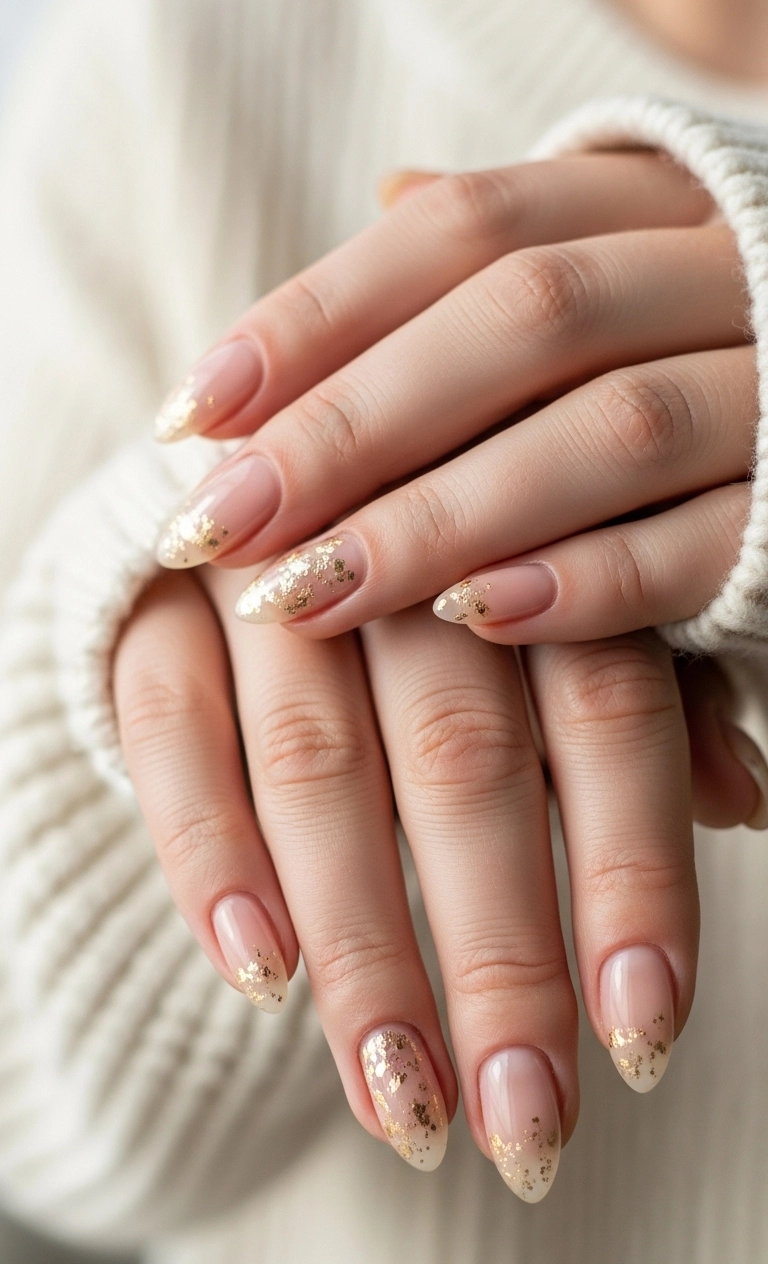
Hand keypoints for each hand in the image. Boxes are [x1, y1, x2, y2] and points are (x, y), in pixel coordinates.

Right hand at [112, 563, 760, 1199]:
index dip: (630, 873)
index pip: (608, 709)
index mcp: (526, 545)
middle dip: (500, 955)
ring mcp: (259, 574)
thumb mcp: (545, 631)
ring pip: (316, 766)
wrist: (247, 506)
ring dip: (365, 951)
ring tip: (404, 1105)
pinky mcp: (140, 610)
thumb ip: (641, 699)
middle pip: (463, 761)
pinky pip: (169, 729)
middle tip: (527, 1124)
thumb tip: (744, 800)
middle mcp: (397, 553)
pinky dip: (212, 856)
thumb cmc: (426, 592)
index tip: (644, 1037)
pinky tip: (261, 977)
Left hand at [151, 153, 748, 651]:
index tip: (195, 414)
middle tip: (220, 525)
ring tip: (309, 591)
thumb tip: (385, 196)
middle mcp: (722, 276)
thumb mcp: (610, 274)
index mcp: (650, 208)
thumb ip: (507, 258)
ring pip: (612, 434)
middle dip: (354, 427)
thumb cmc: (689, 359)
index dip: (320, 316)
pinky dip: (591, 584)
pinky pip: (708, 546)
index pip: (466, 231)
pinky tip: (473, 617)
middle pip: (523, 322)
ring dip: (443, 516)